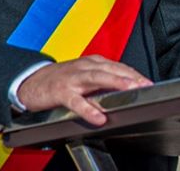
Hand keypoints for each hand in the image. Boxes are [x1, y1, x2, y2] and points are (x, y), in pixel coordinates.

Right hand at [16, 55, 152, 124]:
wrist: (32, 81)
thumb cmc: (61, 79)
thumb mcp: (84, 74)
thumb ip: (102, 79)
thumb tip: (125, 88)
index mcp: (92, 62)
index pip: (117, 66)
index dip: (134, 74)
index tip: (148, 82)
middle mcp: (84, 67)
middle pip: (111, 69)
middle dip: (130, 77)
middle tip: (145, 84)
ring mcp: (73, 78)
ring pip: (97, 78)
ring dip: (115, 83)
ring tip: (130, 90)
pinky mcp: (61, 92)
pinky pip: (76, 101)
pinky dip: (88, 109)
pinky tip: (98, 117)